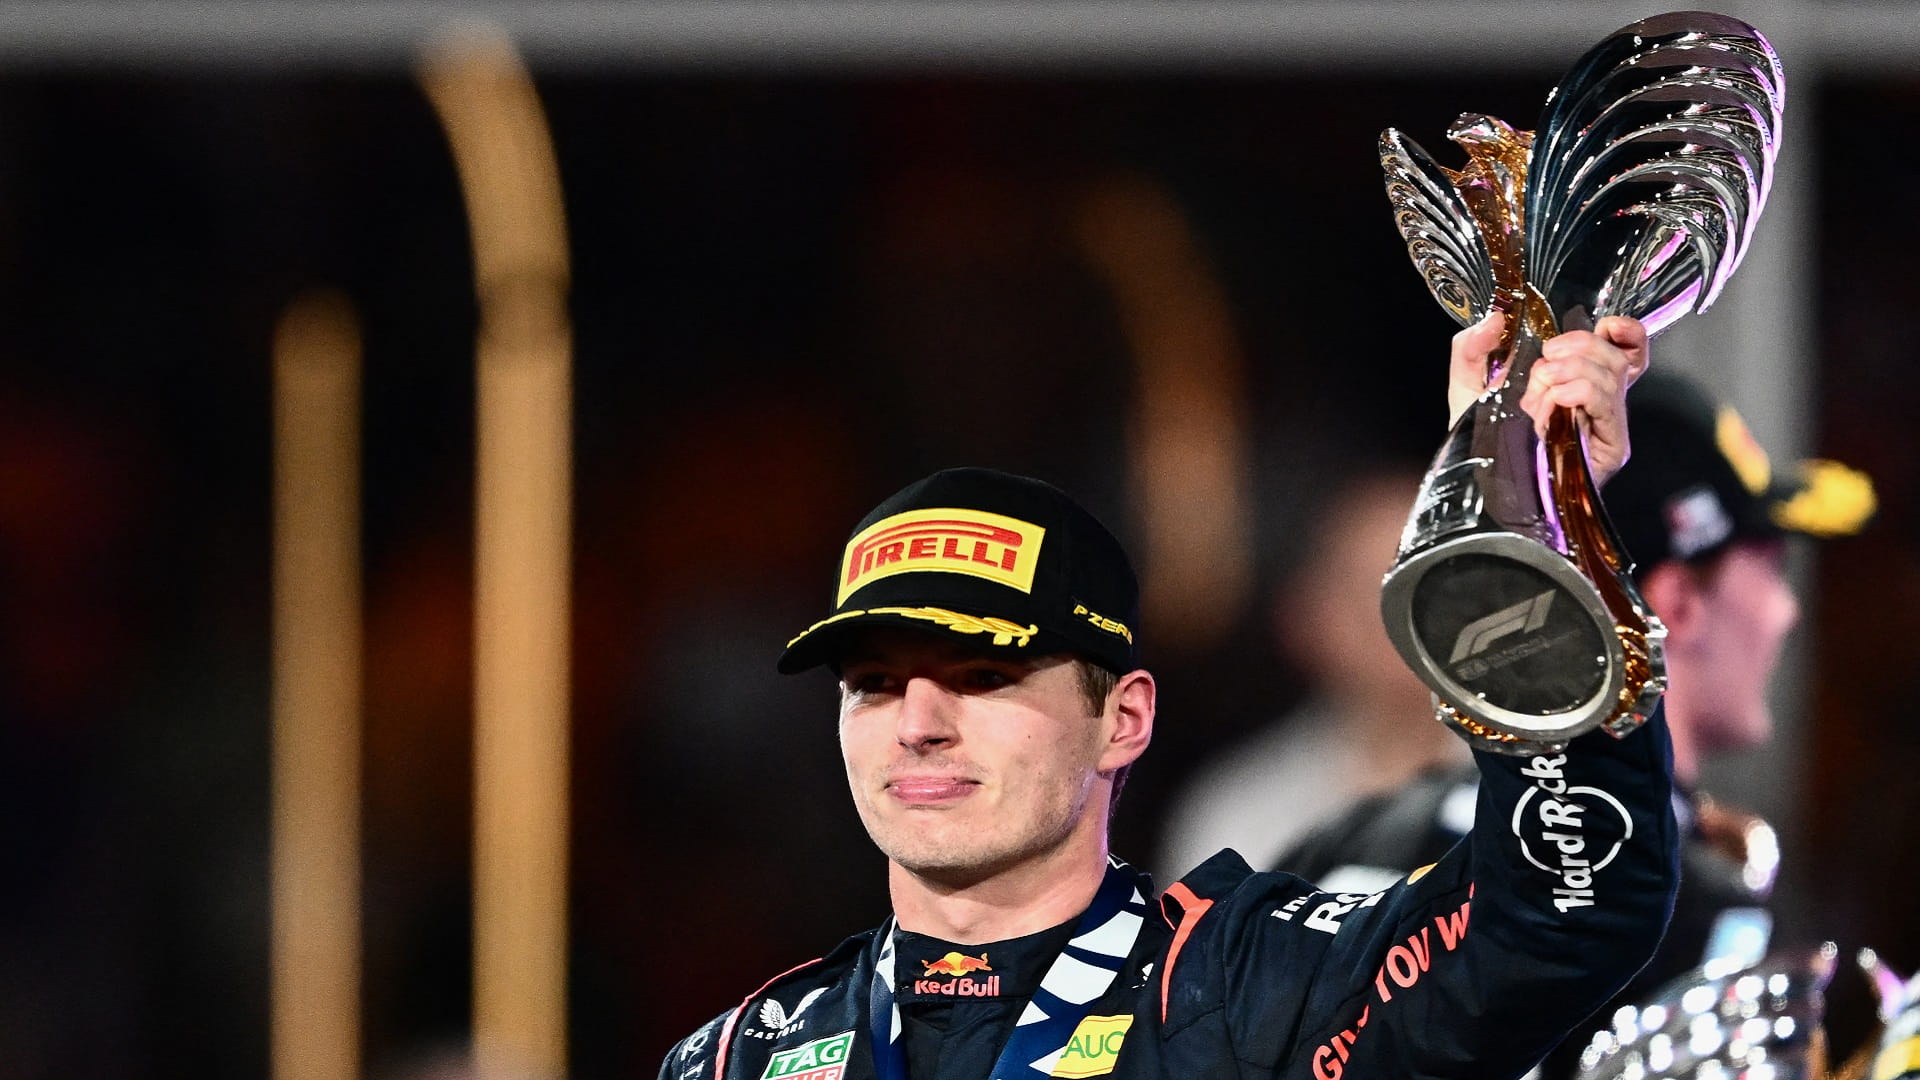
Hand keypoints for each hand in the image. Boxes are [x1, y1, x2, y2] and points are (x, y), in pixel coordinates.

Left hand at [1447, 312, 1649, 485]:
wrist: (1478, 484)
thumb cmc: (1479, 441)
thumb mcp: (1467, 386)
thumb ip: (1473, 347)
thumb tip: (1495, 318)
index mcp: (1576, 381)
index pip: (1625, 347)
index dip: (1622, 330)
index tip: (1600, 325)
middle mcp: (1597, 402)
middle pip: (1616, 355)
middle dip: (1579, 346)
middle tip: (1543, 363)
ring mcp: (1605, 425)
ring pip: (1612, 375)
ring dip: (1571, 371)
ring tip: (1539, 390)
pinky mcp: (1609, 448)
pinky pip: (1607, 404)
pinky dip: (1579, 392)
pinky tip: (1554, 401)